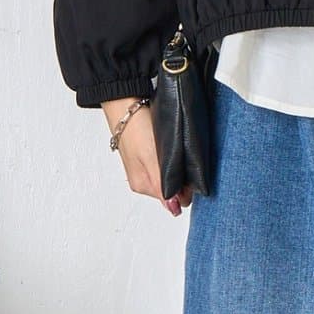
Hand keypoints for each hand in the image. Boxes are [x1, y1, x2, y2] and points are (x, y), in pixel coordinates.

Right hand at [101, 97, 193, 215]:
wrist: (124, 104)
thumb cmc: (136, 128)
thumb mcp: (152, 159)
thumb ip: (163, 185)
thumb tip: (173, 209)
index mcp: (144, 186)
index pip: (176, 200)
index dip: (187, 189)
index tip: (188, 172)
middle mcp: (143, 182)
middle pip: (174, 189)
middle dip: (182, 178)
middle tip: (180, 157)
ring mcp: (144, 169)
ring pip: (170, 177)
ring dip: (177, 167)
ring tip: (173, 149)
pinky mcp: (146, 157)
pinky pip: (164, 165)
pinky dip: (170, 159)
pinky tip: (168, 146)